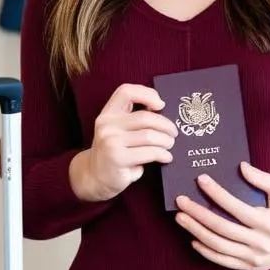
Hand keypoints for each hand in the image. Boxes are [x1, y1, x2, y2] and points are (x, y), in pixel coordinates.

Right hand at [70, 84, 177, 201]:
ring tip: (170, 145)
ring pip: (149, 135)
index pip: (126, 91)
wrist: (95, 177)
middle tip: (174, 132)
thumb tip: (163, 111)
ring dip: (166, 141)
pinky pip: (149, 152)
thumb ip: (133, 119)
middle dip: (165, 125)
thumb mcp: (117, 131)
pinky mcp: (118, 158)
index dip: (147, 94)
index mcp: (108, 114)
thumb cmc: (114, 152)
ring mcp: (111, 142)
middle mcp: (107, 125)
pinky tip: (166, 157)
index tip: (161, 105)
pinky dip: (163, 154)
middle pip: (145, 117)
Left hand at [175, 163, 269, 269]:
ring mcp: (255, 258)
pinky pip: (223, 261)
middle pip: (223, 228)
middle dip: (199, 213)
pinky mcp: (249, 267)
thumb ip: (262, 178)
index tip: (200, 179)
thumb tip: (241, 166)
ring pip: (219, 245)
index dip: (218, 193)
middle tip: (181, 201)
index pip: (238, 208)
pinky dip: (206, 250)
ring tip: (181, 217)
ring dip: (196, 231)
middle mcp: (263, 243)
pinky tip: (193, 238)